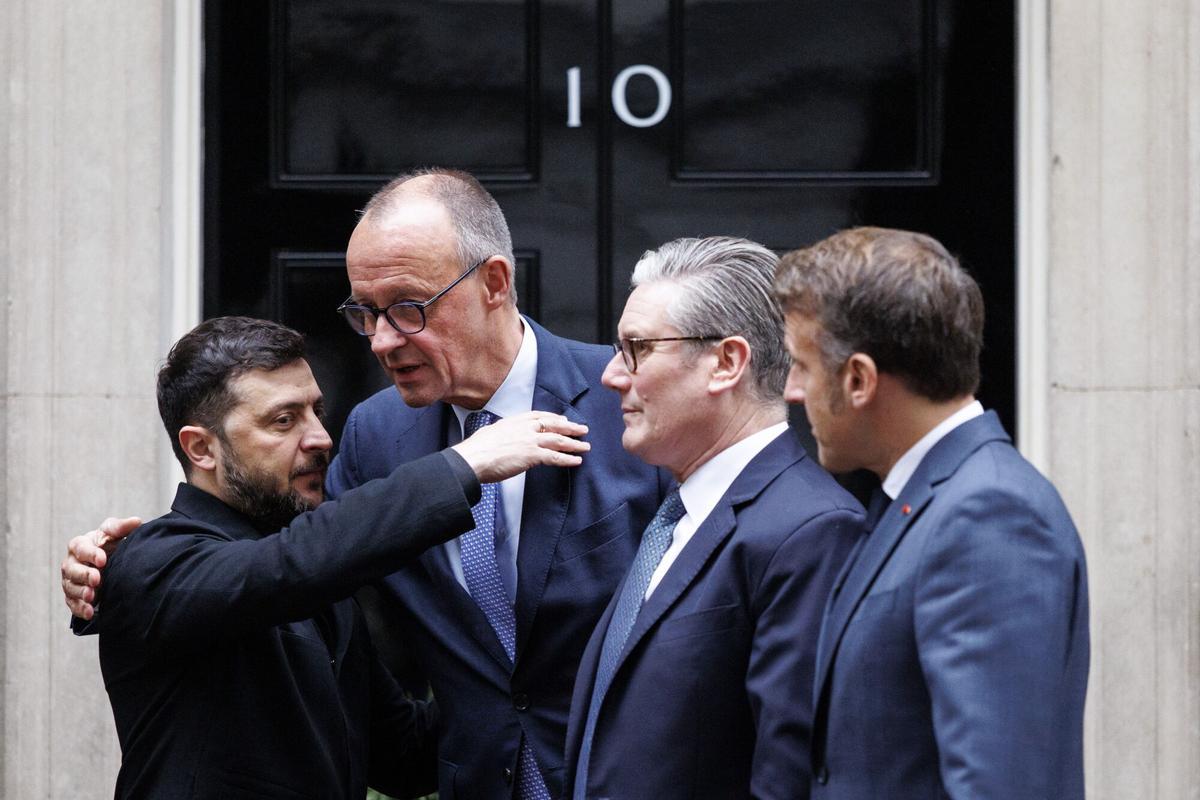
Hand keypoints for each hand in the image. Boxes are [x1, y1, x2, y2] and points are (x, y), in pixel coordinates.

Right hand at [61, 516, 140, 619]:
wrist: (110, 563)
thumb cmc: (109, 544)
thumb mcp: (115, 534)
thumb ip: (121, 527)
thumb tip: (137, 521)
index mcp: (80, 545)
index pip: (80, 547)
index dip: (90, 554)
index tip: (103, 559)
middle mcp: (72, 563)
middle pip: (72, 569)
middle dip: (83, 575)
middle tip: (96, 579)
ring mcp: (71, 581)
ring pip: (71, 587)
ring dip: (81, 593)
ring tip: (92, 596)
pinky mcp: (73, 596)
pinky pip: (73, 603)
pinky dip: (80, 608)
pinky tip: (90, 612)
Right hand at [452, 412, 589, 483]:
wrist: (472, 459)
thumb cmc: (476, 450)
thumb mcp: (490, 433)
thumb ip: (500, 432)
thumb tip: (499, 435)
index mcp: (514, 421)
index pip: (539, 416)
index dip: (553, 418)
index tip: (562, 419)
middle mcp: (525, 428)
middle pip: (553, 425)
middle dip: (570, 427)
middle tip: (582, 429)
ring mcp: (530, 440)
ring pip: (558, 440)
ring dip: (574, 444)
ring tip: (585, 446)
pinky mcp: (532, 455)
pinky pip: (555, 457)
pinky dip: (568, 459)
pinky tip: (576, 461)